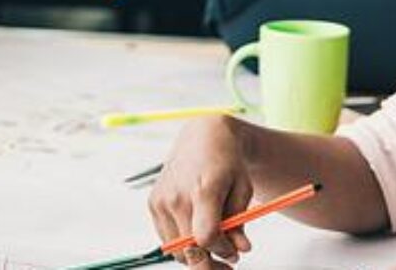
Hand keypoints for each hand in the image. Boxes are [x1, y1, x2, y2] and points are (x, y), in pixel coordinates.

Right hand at [148, 116, 255, 269]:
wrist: (202, 138)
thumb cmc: (226, 162)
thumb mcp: (243, 190)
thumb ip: (239, 223)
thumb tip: (240, 250)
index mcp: (203, 190)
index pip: (205, 237)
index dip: (222, 251)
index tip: (234, 251)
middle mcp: (176, 197)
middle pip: (189, 250)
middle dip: (211, 263)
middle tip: (228, 265)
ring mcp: (161, 201)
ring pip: (176, 250)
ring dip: (195, 257)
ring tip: (214, 250)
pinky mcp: (152, 204)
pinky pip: (167, 239)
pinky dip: (182, 245)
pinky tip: (197, 236)